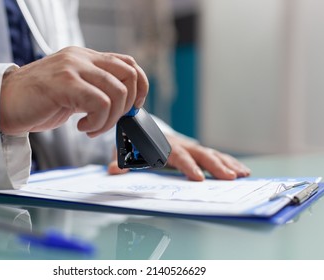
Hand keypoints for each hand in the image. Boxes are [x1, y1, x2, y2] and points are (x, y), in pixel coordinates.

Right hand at [0, 46, 147, 136]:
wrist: (3, 104)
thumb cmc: (37, 102)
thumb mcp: (72, 90)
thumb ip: (94, 89)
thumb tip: (123, 104)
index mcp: (85, 58)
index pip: (128, 63)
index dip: (140, 86)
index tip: (134, 107)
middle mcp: (81, 58)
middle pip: (129, 75)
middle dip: (128, 105)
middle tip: (111, 121)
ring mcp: (73, 68)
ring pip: (117, 92)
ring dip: (110, 119)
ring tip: (92, 128)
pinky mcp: (65, 83)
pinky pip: (100, 103)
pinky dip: (97, 122)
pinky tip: (82, 128)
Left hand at [108, 133, 250, 179]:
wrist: (141, 126)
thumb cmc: (134, 141)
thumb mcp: (123, 150)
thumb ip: (119, 160)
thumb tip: (113, 170)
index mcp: (164, 145)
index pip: (178, 156)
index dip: (187, 166)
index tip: (197, 178)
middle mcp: (181, 144)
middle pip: (201, 154)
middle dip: (215, 166)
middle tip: (230, 178)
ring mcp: (190, 146)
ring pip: (212, 154)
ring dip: (227, 164)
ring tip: (243, 175)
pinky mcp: (196, 150)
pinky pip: (215, 155)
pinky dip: (229, 162)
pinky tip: (243, 171)